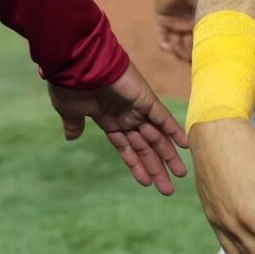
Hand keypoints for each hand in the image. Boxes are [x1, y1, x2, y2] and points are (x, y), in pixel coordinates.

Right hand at [47, 63, 189, 194]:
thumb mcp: (69, 110)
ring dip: (168, 155)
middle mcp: (125, 116)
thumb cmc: (70, 85)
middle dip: (156, 168)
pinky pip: (163, 117)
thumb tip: (71, 138)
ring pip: (157, 137)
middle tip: (168, 190)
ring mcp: (136, 108)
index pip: (127, 149)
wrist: (78, 63)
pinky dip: (174, 130)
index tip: (147, 183)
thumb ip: (75, 124)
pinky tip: (185, 146)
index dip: (137, 166)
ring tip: (181, 175)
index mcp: (108, 121)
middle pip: (145, 147)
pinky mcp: (145, 98)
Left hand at [154, 0, 200, 59]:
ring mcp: (174, 23)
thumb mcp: (205, 12)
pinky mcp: (161, 19)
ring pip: (175, 45)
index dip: (201, 53)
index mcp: (199, 23)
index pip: (199, 43)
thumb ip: (205, 29)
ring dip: (178, 50)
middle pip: (187, 47)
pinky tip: (170, 46)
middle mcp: (187, 25)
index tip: (204, 59)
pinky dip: (165, 45)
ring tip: (182, 48)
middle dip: (189, 54)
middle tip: (192, 58)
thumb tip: (211, 49)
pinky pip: (162, 37)